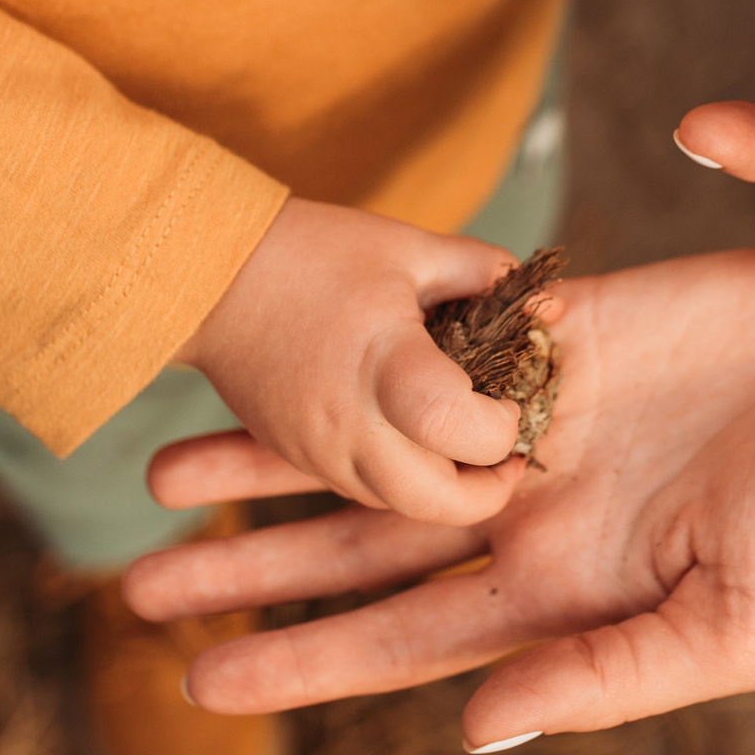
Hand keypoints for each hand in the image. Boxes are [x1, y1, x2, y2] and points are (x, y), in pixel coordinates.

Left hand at [125, 243, 754, 748]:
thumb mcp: (737, 630)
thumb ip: (602, 678)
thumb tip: (474, 733)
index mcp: (567, 593)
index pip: (405, 641)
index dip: (304, 661)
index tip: (201, 684)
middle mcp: (533, 509)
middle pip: (362, 549)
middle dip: (255, 572)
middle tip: (135, 592)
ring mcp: (538, 415)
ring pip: (375, 444)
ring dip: (276, 462)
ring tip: (164, 474)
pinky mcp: (559, 325)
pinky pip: (437, 340)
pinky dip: (360, 351)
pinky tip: (284, 351)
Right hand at [175, 199, 531, 526]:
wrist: (205, 276)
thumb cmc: (312, 253)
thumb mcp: (408, 247)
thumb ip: (484, 273)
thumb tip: (549, 305)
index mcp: (387, 363)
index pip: (463, 430)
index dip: (505, 427)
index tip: (513, 401)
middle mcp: (352, 423)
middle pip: (440, 502)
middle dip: (486, 489)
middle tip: (504, 450)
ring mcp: (320, 451)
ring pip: (402, 507)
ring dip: (442, 487)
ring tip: (458, 436)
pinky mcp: (298, 459)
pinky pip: (364, 490)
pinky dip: (399, 477)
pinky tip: (407, 431)